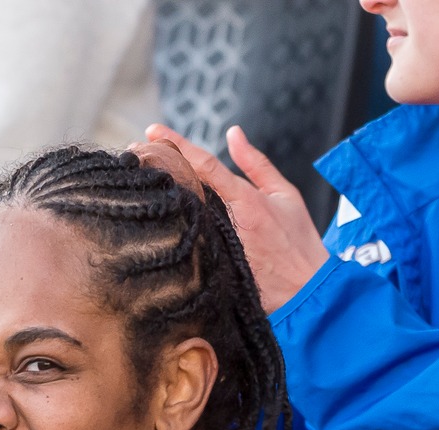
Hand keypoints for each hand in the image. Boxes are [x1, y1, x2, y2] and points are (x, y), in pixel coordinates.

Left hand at [137, 124, 329, 311]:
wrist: (305, 289)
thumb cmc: (298, 240)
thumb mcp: (284, 194)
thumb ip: (256, 163)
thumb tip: (233, 133)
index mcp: (245, 200)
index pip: (205, 165)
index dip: (177, 144)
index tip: (152, 130)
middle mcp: (225, 222)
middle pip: (183, 188)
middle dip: (158, 167)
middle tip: (133, 151)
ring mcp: (214, 246)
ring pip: (180, 214)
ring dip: (159, 194)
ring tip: (137, 176)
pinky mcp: (210, 267)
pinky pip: (185, 241)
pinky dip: (170, 224)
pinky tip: (153, 213)